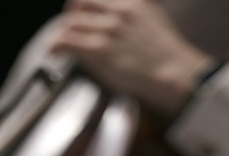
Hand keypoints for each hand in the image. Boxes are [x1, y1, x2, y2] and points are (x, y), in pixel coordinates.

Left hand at [49, 0, 211, 116]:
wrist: (175, 75)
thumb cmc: (168, 59)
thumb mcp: (154, 23)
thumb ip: (135, 17)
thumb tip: (118, 19)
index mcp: (132, 3)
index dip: (83, 5)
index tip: (79, 13)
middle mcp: (118, 10)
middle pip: (80, 4)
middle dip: (71, 17)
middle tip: (67, 29)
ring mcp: (108, 29)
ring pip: (71, 23)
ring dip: (62, 33)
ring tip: (59, 45)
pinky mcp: (100, 49)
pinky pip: (67, 41)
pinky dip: (55, 45)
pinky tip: (53, 52)